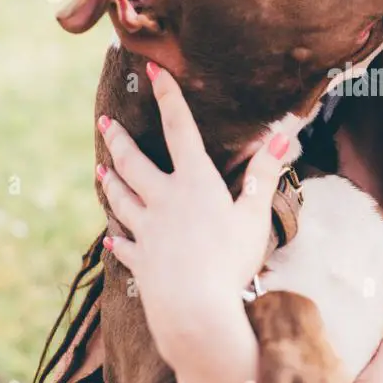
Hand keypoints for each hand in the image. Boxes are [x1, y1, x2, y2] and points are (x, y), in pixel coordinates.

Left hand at [97, 61, 297, 360]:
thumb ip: (264, 175)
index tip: (154, 72)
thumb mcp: (254, 216)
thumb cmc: (231, 261)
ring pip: (121, 200)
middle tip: (105, 123)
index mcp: (194, 184)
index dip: (168, 98)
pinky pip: (123, 245)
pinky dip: (116, 238)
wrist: (194, 310)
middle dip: (119, 140)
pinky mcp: (141, 262)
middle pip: (134, 163)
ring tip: (100, 170)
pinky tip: (109, 238)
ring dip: (110, 182)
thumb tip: (282, 137)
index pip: (180, 131)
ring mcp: (147, 231)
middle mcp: (164, 201)